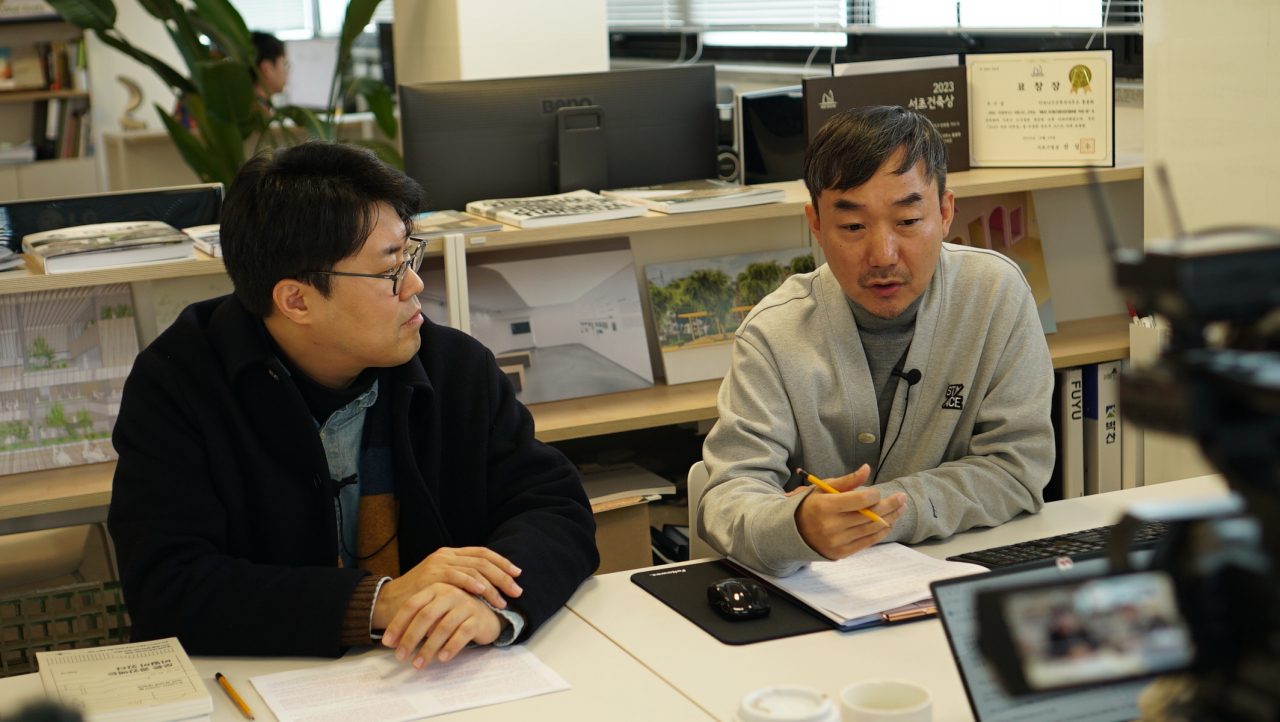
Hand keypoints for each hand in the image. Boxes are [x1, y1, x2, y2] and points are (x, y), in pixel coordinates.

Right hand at [372, 546, 520, 629]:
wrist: (389, 602)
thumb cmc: (419, 597)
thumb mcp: (442, 584)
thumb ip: (461, 581)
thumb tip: (489, 588)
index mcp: (451, 554)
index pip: (483, 553)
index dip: (502, 563)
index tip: (517, 574)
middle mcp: (446, 555)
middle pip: (483, 560)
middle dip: (504, 575)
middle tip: (517, 590)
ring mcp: (439, 564)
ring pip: (475, 568)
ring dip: (493, 585)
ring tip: (503, 600)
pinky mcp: (431, 576)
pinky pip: (457, 576)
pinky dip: (473, 583)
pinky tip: (484, 591)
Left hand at [382, 582, 503, 667]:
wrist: (489, 612)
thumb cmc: (456, 613)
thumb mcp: (437, 610)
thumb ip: (418, 619)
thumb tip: (393, 642)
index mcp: (436, 588)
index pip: (412, 605)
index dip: (398, 624)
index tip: (387, 643)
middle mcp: (450, 593)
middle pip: (425, 616)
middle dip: (410, 638)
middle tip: (400, 657)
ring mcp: (466, 605)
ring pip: (443, 627)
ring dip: (428, 648)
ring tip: (417, 664)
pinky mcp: (478, 619)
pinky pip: (463, 634)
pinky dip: (451, 647)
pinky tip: (441, 659)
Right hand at [794, 464, 907, 559]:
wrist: (793, 533)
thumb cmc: (810, 506)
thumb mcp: (823, 488)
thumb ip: (847, 480)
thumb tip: (866, 469)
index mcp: (826, 506)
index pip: (861, 500)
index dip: (874, 494)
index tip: (876, 491)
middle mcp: (832, 526)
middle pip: (870, 515)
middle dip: (890, 505)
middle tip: (901, 498)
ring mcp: (837, 542)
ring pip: (872, 529)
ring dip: (890, 518)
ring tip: (899, 509)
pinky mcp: (842, 553)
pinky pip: (868, 542)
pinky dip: (881, 532)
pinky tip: (888, 523)